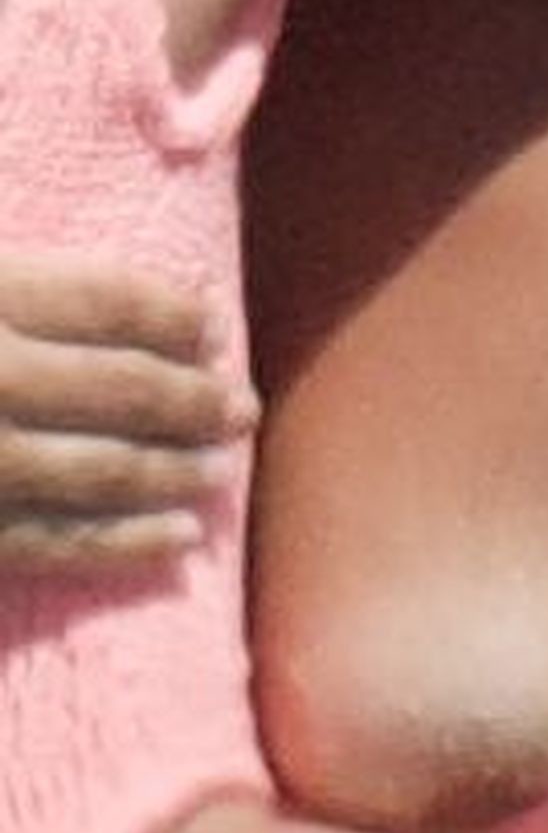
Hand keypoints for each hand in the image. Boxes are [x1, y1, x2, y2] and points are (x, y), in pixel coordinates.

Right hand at [0, 255, 256, 573]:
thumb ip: (19, 290)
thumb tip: (132, 297)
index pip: (105, 301)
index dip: (171, 316)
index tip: (211, 330)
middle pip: (126, 385)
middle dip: (196, 399)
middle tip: (240, 408)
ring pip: (109, 468)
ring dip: (180, 469)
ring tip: (221, 467)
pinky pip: (62, 542)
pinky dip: (132, 542)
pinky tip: (183, 536)